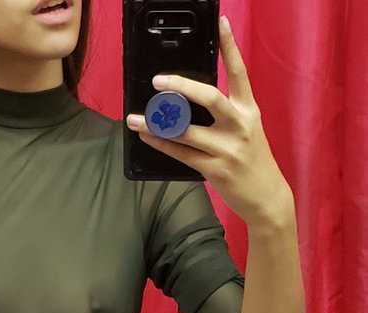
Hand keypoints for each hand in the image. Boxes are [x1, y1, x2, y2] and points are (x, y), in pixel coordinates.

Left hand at [126, 15, 292, 224]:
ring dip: (158, 124)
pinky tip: (147, 137)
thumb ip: (226, 113)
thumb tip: (190, 100)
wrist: (267, 198)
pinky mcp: (215, 169)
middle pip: (209, 97)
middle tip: (158, 80)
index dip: (229, 46)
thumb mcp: (247, 130)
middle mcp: (239, 125)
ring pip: (186, 130)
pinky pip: (182, 154)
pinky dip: (161, 144)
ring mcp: (227, 148)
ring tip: (136, 118)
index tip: (220, 23)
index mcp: (248, 110)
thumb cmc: (253, 161)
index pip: (239, 72)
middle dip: (181, 87)